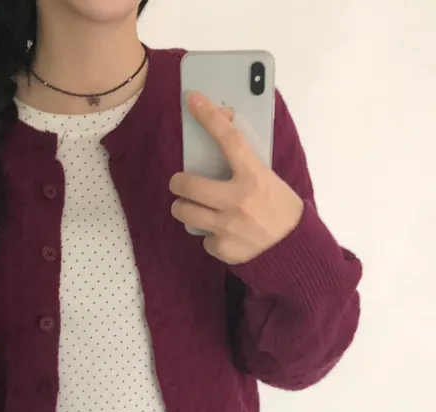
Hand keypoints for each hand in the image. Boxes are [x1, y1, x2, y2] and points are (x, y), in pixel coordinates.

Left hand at [170, 93, 303, 264]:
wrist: (294, 250)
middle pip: (187, 185)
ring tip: (196, 208)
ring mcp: (227, 226)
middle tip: (182, 184)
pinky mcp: (222, 248)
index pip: (229, 140)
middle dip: (178, 183)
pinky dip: (209, 235)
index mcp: (255, 177)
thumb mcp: (269, 180)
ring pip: (184, 211)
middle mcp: (238, 200)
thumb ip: (245, 164)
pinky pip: (202, 237)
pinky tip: (224, 234)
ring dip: (185, 208)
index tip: (193, 99)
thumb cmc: (281, 209)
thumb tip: (222, 132)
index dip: (209, 117)